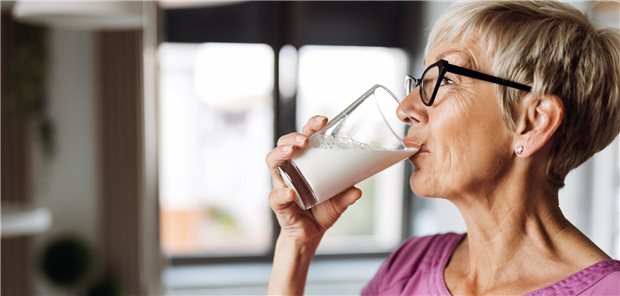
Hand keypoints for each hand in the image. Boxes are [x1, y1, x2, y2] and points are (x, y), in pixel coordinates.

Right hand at [265, 115, 361, 243]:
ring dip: (281, 153)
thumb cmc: (322, 211)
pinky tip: (292, 192)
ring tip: (293, 151)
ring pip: (272, 161)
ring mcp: (281, 183)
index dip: (311, 126)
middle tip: (305, 140)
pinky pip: (276, 195)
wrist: (310, 235)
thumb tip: (357, 191)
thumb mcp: (339, 202)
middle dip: (293, 137)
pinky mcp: (278, 202)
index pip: (304, 137)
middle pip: (284, 143)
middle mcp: (290, 168)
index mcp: (305, 162)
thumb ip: (346, 196)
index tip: (324, 120)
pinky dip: (283, 193)